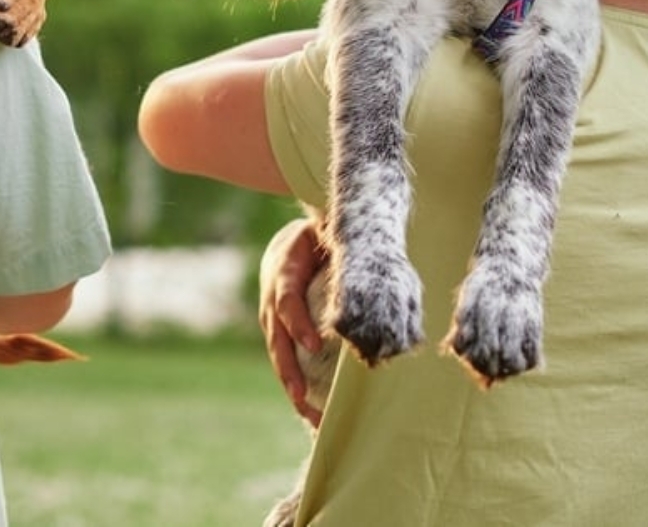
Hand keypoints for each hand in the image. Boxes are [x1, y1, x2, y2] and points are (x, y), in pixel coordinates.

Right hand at [260, 217, 328, 426]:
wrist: (293, 241)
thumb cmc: (320, 236)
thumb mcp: (327, 232)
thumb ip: (341, 247)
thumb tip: (376, 267)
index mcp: (284, 268)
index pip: (286, 300)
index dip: (298, 324)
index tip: (313, 347)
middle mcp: (272, 297)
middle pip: (276, 337)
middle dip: (289, 370)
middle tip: (303, 397)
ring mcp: (272, 317)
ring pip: (278, 355)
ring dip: (292, 386)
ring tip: (309, 415)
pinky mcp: (280, 333)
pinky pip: (286, 360)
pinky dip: (297, 385)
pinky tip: (312, 411)